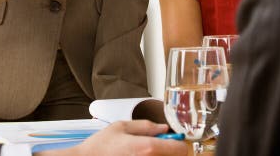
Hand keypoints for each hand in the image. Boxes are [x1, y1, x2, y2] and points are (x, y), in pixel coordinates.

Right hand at [69, 121, 187, 155]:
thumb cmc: (98, 148)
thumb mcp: (121, 127)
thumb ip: (145, 126)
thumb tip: (163, 128)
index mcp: (147, 148)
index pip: (180, 149)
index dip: (179, 143)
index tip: (174, 141)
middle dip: (170, 152)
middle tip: (159, 147)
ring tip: (145, 153)